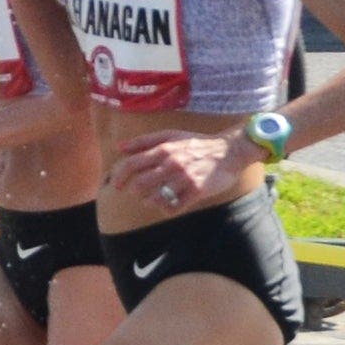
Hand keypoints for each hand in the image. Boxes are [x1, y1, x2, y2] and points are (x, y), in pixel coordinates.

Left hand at [110, 128, 261, 212]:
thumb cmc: (196, 144)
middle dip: (134, 192)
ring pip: (155, 199)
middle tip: (138, 193)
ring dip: (150, 202)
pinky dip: (167, 209)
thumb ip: (144, 141)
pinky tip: (169, 204)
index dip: (119, 177)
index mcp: (164, 149)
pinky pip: (173, 208)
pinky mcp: (197, 191)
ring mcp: (185, 178)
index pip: (132, 164)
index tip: (116, 186)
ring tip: (154, 199)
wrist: (229, 152)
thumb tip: (119, 147)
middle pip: (140, 184)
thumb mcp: (171, 135)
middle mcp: (173, 163)